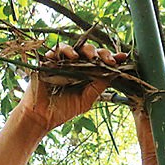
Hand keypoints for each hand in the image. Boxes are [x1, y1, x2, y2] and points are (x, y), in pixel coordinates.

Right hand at [8, 43, 128, 142]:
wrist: (41, 117)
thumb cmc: (62, 111)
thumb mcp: (86, 100)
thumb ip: (99, 86)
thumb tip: (115, 72)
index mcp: (86, 75)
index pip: (101, 63)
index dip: (112, 58)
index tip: (123, 57)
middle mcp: (75, 66)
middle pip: (90, 52)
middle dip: (101, 53)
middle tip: (108, 60)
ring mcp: (61, 63)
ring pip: (75, 48)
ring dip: (85, 50)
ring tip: (90, 57)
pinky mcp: (48, 62)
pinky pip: (57, 50)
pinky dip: (65, 50)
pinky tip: (71, 57)